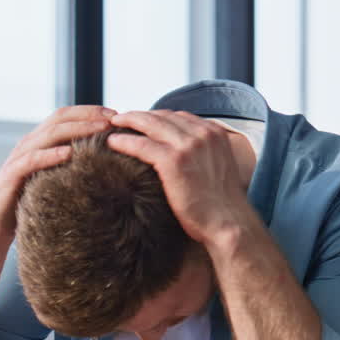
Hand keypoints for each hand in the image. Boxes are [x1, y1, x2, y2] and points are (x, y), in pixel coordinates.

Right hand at [0, 105, 114, 240]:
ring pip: (49, 135)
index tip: (119, 115)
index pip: (67, 116)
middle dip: (89, 115)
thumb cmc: (30, 199)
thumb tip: (111, 166)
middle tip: (116, 118)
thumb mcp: (55, 178)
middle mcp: (30, 144)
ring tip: (100, 129)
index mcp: (41, 141)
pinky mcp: (11, 176)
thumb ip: (74, 167)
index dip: (92, 111)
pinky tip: (69, 153)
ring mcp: (20, 158)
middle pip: (60, 119)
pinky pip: (31, 160)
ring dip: (77, 129)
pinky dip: (50, 155)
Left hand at [106, 110, 255, 245]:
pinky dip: (124, 141)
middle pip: (163, 115)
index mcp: (215, 133)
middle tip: (120, 119)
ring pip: (149, 124)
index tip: (143, 123)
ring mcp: (188, 145)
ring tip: (111, 126)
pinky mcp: (173, 161)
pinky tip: (112, 143)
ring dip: (128, 122)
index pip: (179, 116)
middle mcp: (203, 133)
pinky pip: (141, 144)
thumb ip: (203, 153)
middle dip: (139, 115)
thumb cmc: (221, 205)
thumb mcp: (218, 167)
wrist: (228, 223)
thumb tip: (181, 154)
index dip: (158, 117)